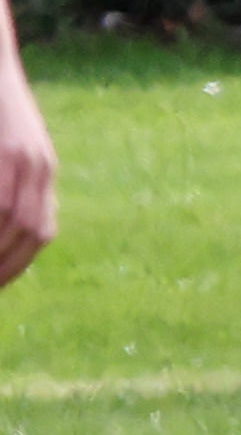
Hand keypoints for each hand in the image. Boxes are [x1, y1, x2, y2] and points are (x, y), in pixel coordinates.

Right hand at [0, 88, 50, 288]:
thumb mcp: (7, 149)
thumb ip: (11, 181)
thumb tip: (11, 219)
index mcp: (42, 170)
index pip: (42, 231)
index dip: (20, 262)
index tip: (0, 285)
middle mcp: (40, 167)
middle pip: (32, 230)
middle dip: (7, 265)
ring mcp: (24, 157)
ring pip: (15, 219)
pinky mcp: (7, 150)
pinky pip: (1, 199)